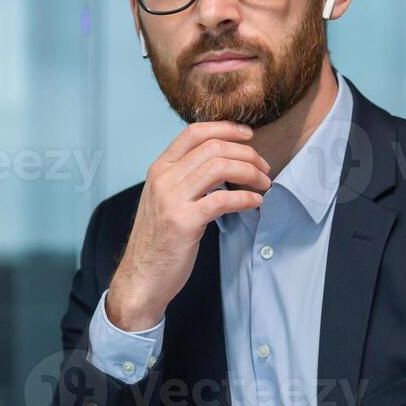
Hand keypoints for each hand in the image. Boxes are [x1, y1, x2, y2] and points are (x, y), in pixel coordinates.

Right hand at [105, 122, 270, 330]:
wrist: (141, 277)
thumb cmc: (158, 240)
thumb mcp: (164, 199)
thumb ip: (186, 178)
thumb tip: (224, 163)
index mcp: (159, 169)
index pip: (194, 132)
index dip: (225, 128)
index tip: (248, 135)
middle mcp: (163, 178)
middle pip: (213, 147)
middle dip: (246, 153)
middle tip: (264, 167)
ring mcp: (171, 199)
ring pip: (219, 167)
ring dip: (250, 172)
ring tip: (264, 183)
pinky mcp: (183, 222)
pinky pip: (222, 200)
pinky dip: (245, 197)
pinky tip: (255, 202)